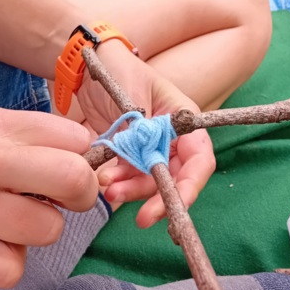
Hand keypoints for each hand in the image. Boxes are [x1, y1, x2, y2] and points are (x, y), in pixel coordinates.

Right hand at [0, 105, 97, 286]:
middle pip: (73, 180)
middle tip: (62, 194)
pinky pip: (10, 270)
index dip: (82, 152)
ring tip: (14, 217)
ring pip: (47, 230)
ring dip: (42, 227)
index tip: (71, 162)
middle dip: (81, 191)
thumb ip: (23, 131)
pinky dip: (10, 260)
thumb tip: (77, 150)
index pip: (74, 137)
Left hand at [76, 40, 215, 226]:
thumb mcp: (132, 91)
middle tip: (142, 219)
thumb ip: (141, 126)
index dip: (191, 186)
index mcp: (183, 121)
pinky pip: (129, 178)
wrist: (90, 73)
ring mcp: (150, 150)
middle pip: (175, 179)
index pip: (199, 160)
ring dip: (132, 192)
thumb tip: (146, 158)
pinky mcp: (129, 156)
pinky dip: (119, 184)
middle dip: (159, 200)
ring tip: (108, 191)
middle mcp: (171, 140)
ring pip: (149, 182)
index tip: (175, 205)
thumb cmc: (118, 71)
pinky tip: (105, 182)